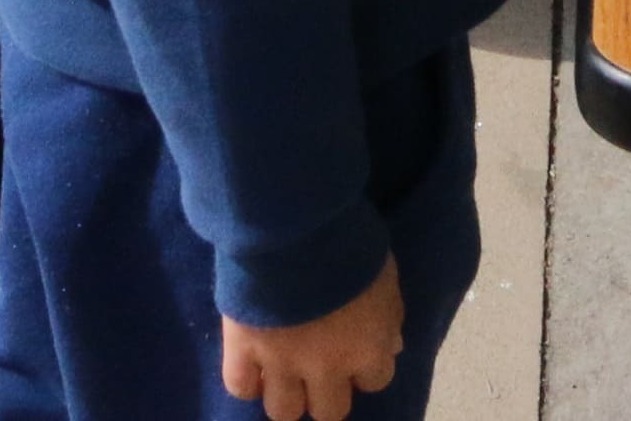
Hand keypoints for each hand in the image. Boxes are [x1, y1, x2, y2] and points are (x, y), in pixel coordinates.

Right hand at [222, 261, 405, 420]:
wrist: (296, 228)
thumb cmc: (350, 243)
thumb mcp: (385, 276)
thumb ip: (388, 316)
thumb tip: (391, 346)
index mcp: (367, 349)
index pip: (375, 381)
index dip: (365, 366)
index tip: (357, 349)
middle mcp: (327, 368)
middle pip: (330, 411)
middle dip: (327, 391)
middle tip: (318, 368)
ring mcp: (281, 364)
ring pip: (284, 411)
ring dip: (287, 394)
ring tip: (283, 373)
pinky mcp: (242, 351)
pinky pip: (240, 386)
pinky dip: (246, 379)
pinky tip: (252, 363)